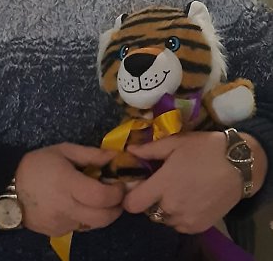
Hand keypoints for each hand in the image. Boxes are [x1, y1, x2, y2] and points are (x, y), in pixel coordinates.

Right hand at [15, 142, 124, 236]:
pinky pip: (81, 227)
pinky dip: (87, 218)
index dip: (117, 192)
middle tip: (117, 197)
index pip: (102, 196)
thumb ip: (90, 154)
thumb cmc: (37, 164)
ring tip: (99, 200)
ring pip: (94, 224)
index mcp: (67, 183)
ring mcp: (62, 223)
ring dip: (103, 214)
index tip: (120, 184)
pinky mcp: (58, 232)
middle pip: (103, 217)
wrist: (9, 187)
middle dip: (116, 208)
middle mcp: (66, 207)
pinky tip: (80, 205)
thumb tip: (115, 156)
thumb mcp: (63, 150)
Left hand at [123, 132, 254, 233]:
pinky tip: (187, 199)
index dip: (129, 195)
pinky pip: (179, 225)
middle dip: (149, 199)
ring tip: (175, 190)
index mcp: (163, 185)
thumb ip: (150, 149)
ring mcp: (186, 219)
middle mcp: (172, 206)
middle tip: (158, 184)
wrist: (239, 165)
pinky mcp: (199, 226)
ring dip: (163, 208)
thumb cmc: (205, 149)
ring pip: (163, 219)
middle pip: (147, 211)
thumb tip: (130, 150)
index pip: (132, 203)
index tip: (136, 185)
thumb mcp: (176, 143)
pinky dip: (178, 215)